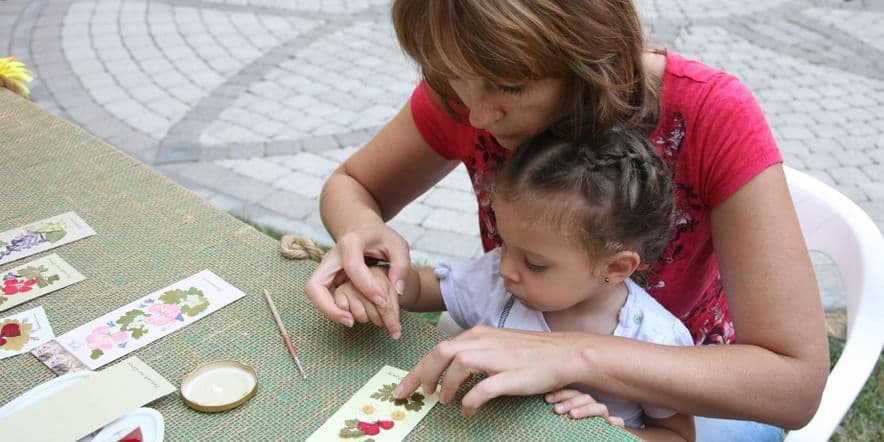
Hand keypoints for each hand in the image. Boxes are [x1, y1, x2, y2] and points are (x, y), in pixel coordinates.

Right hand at [304, 224, 410, 338]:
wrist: (361, 229)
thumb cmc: (380, 238)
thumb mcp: (398, 245)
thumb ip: (401, 266)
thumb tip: (398, 291)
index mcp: (351, 243)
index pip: (353, 266)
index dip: (367, 286)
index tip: (382, 301)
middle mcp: (330, 256)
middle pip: (315, 284)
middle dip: (329, 307)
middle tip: (351, 321)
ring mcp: (325, 268)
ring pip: (314, 293)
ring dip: (328, 311)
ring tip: (350, 322)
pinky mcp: (325, 278)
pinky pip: (321, 297)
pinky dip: (331, 309)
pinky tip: (349, 316)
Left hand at [392, 326, 589, 415]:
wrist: (564, 353)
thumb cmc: (530, 353)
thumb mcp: (495, 346)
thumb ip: (473, 354)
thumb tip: (449, 371)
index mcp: (477, 335)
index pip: (438, 349)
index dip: (418, 369)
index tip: (403, 387)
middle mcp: (483, 341)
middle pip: (440, 353)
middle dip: (422, 375)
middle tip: (416, 394)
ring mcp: (497, 357)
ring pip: (457, 365)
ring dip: (446, 385)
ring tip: (444, 400)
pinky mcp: (511, 375)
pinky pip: (482, 389)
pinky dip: (469, 400)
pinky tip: (467, 409)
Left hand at [545, 389, 624, 426]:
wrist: (588, 437)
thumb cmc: (572, 430)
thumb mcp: (563, 420)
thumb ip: (559, 408)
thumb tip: (545, 398)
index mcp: (580, 403)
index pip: (572, 393)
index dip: (560, 394)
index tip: (547, 399)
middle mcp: (592, 407)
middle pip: (584, 398)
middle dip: (570, 402)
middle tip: (556, 410)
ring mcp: (603, 416)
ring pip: (599, 407)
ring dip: (585, 409)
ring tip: (572, 415)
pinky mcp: (612, 427)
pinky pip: (618, 422)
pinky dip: (616, 422)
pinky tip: (612, 423)